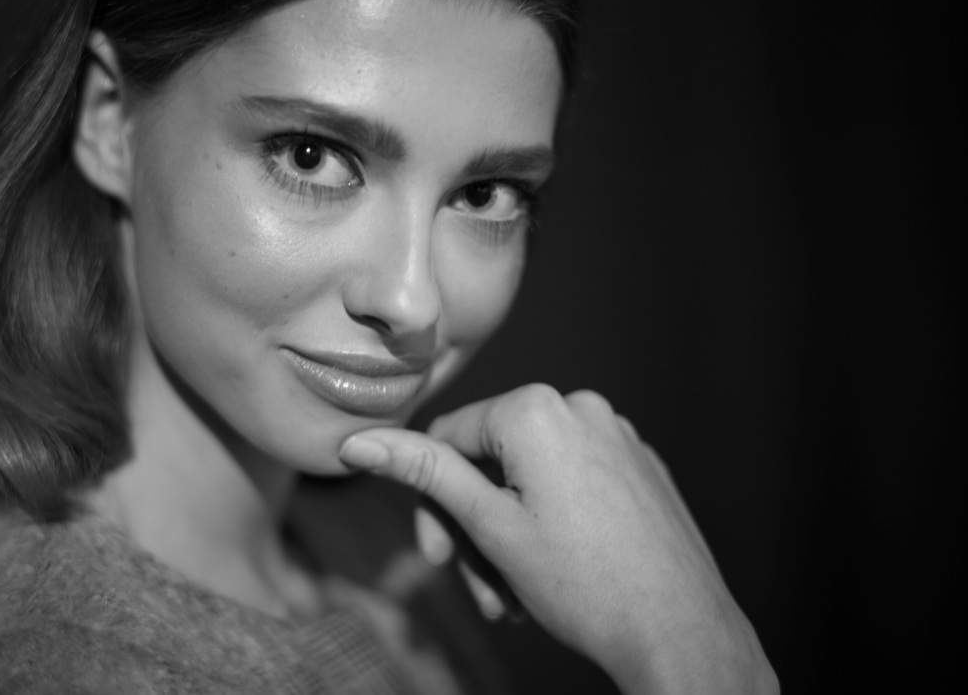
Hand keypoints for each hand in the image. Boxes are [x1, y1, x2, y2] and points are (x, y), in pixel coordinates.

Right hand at [339, 384, 777, 694]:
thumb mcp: (488, 528)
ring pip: (533, 478)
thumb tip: (359, 443)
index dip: (432, 502)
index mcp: (537, 410)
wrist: (681, 632)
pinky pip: (576, 482)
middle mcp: (582, 407)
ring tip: (517, 597)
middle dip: (476, 529)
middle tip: (481, 590)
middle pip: (493, 461)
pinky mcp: (641, 466)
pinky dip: (554, 523)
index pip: (450, 437)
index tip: (437, 558)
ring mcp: (618, 435)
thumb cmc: (584, 584)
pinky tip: (557, 574)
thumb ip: (426, 474)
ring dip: (511, 536)